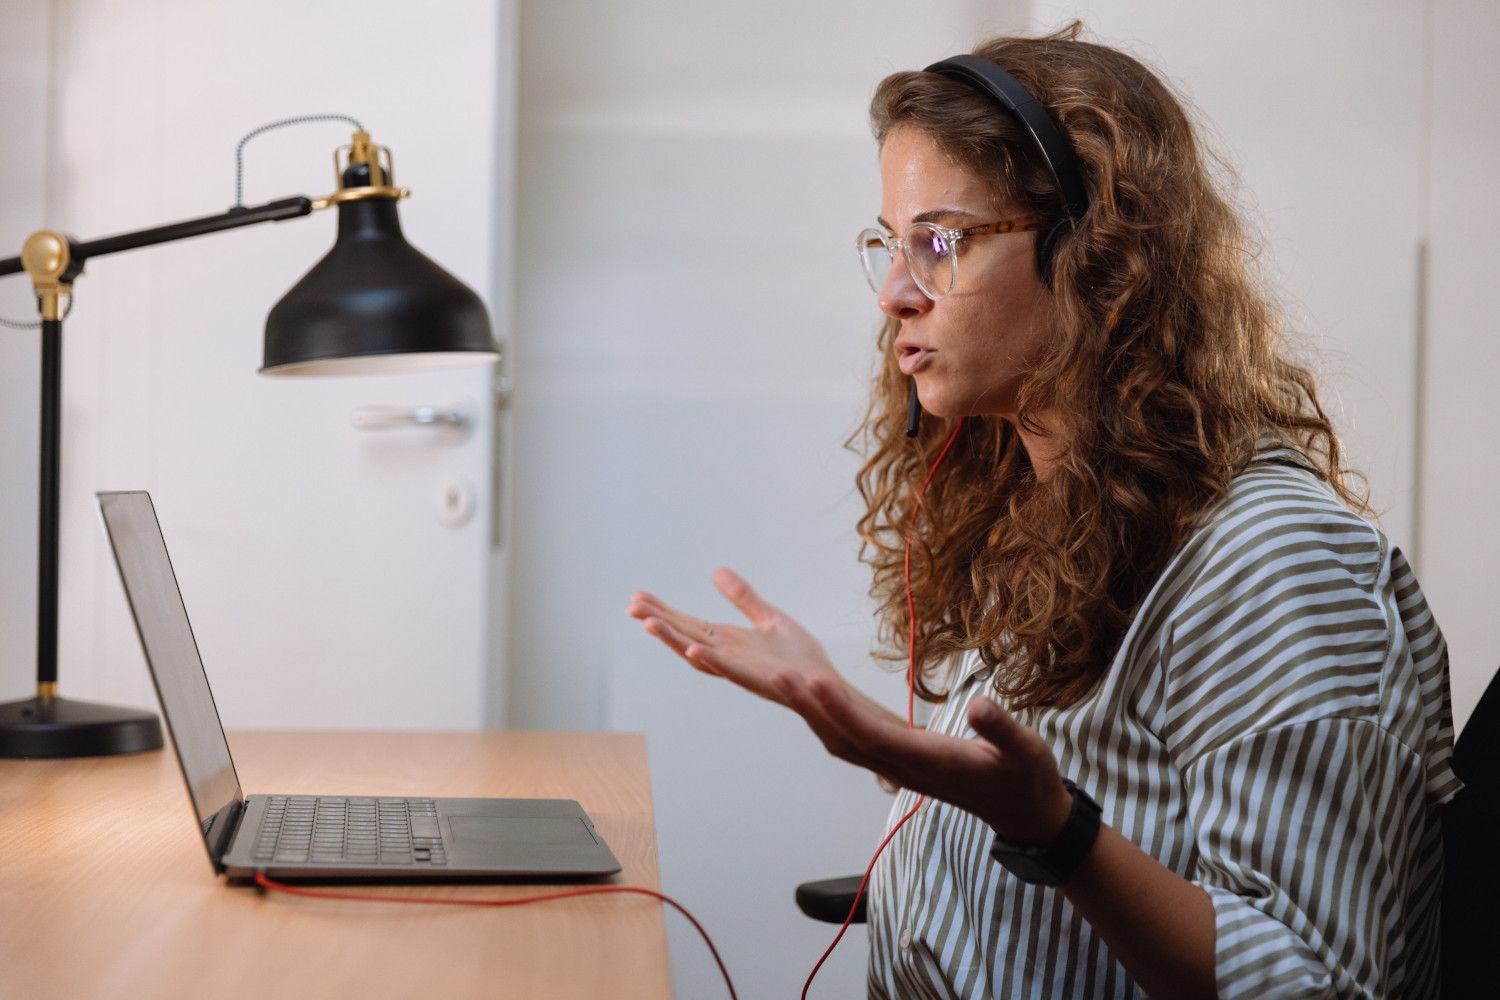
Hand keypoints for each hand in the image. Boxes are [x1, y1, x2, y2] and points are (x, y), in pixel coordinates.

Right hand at [626, 568, 847, 707]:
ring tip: (648, 623)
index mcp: (727, 641)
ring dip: (673, 641)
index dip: (663, 611)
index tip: (637, 597)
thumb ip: (743, 597)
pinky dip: (711, 661)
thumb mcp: (769, 617)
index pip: (687, 624)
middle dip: (658, 622)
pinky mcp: (759, 681)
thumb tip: (716, 571)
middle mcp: (727, 656)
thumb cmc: (799, 658)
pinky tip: (693, 649)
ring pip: (699, 655)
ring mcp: (740, 670)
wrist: (827, 687)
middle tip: (631, 607)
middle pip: (684, 636)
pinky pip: (731, 671)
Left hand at [775, 672, 1073, 845]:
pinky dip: (828, 720)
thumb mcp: (1027, 751)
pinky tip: (815, 700)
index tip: (813, 682)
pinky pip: (853, 742)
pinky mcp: (899, 762)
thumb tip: (980, 704)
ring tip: (784, 682)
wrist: (1024, 813)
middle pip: (844, 740)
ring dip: (813, 715)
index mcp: (928, 762)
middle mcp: (903, 767)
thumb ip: (1002, 730)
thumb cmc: (1025, 779)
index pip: (872, 736)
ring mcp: (898, 767)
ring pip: (843, 743)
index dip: (839, 711)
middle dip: (810, 710)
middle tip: (778, 676)